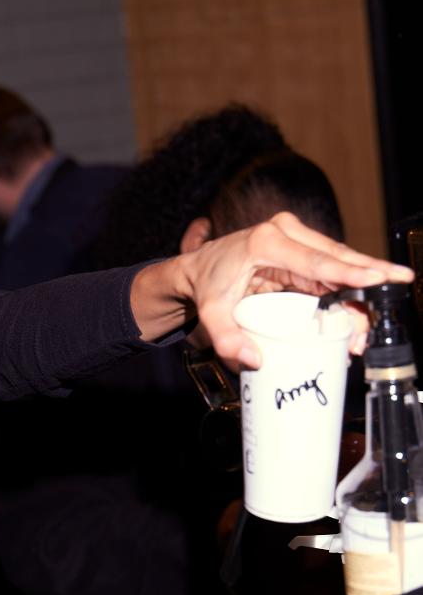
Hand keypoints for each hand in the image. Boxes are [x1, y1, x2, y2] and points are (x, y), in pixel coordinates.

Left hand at [176, 212, 412, 368]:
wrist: (198, 269)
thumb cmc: (207, 284)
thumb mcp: (210, 312)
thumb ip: (226, 338)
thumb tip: (255, 360)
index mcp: (265, 241)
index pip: (314, 260)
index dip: (348, 271)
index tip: (378, 278)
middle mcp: (286, 234)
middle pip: (337, 258)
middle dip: (367, 281)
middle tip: (396, 294)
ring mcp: (297, 241)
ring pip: (340, 264)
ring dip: (361, 291)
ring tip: (369, 325)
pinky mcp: (302, 253)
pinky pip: (332, 271)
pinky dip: (349, 290)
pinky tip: (360, 313)